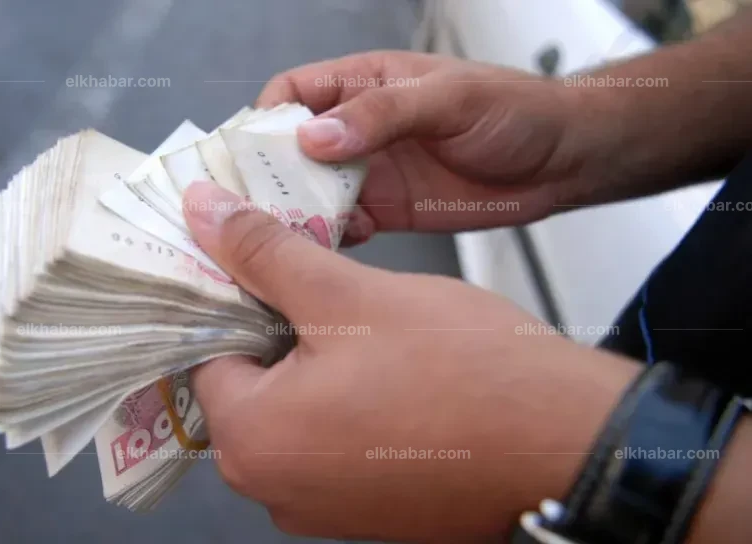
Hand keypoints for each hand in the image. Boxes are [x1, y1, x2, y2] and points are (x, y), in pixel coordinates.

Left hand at [182, 181, 638, 541]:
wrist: (569, 443)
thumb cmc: (463, 371)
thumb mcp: (347, 294)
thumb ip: (264, 252)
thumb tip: (205, 213)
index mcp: (252, 440)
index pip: (206, 349)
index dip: (233, 294)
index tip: (258, 259)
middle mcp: (274, 488)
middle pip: (248, 382)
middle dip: (278, 328)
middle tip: (319, 282)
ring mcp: (322, 506)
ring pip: (294, 410)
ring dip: (316, 362)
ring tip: (362, 322)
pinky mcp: (368, 508)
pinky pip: (333, 441)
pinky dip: (347, 400)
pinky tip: (388, 367)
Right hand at [257, 51, 614, 242]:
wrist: (562, 160)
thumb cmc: (511, 110)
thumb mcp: (447, 100)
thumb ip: (382, 117)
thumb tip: (312, 139)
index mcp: (363, 85)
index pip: (292, 94)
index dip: (264, 120)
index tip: (247, 155)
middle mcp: (356, 130)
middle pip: (289, 150)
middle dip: (266, 176)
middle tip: (249, 210)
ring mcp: (370, 173)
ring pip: (310, 192)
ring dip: (294, 213)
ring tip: (283, 237)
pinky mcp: (387, 211)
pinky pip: (343, 225)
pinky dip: (331, 238)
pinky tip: (337, 245)